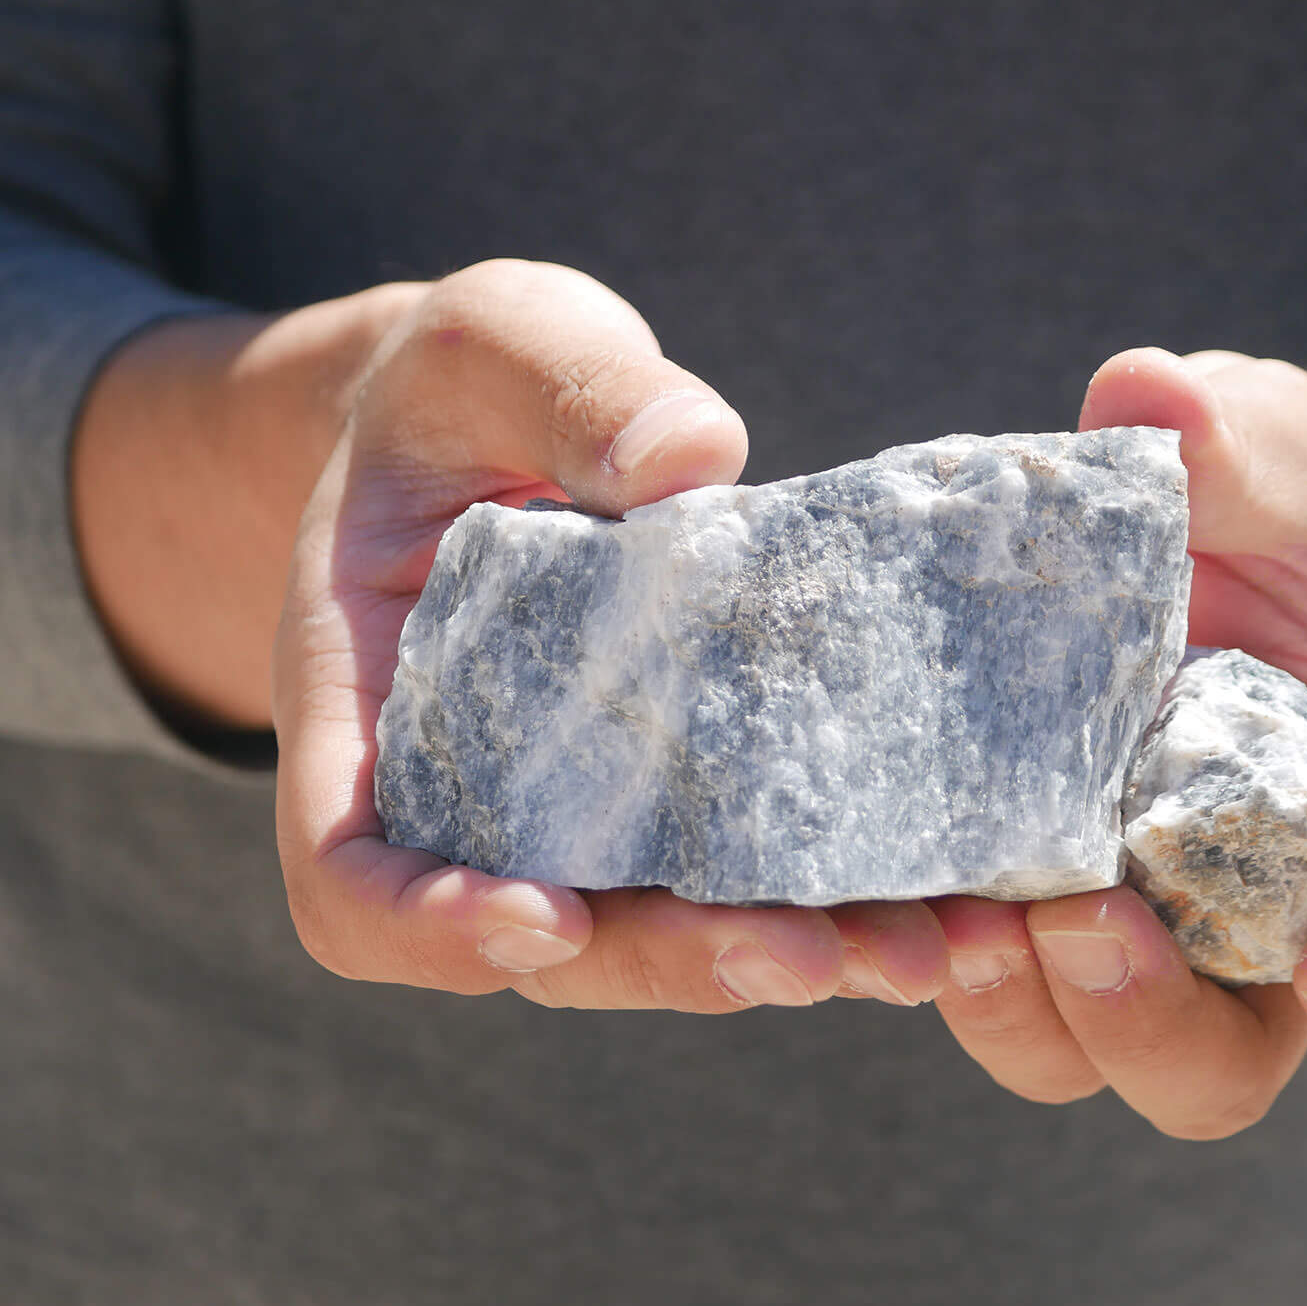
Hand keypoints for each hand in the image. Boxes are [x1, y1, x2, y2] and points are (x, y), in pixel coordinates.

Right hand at [274, 259, 954, 1009]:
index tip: (545, 917)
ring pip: (657, 936)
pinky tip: (957, 903)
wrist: (494, 429)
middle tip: (806, 959)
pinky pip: (735, 882)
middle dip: (670, 960)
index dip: (428, 925)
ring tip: (924, 949)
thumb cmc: (465, 388)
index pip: (349, 874)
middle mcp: (463, 794)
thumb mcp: (493, 345)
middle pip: (541, 941)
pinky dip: (839, 906)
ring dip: (785, 959)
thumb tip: (695, 459)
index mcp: (365, 707)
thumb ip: (567, 387)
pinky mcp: (669, 800)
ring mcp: (571, 814)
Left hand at [928, 348, 1306, 1137]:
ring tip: (955, 922)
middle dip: (1149, 1021)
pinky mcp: (1003, 895)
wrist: (1189, 543)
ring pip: (1069, 1045)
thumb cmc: (1274, 515)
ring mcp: (1122, 926)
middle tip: (1081, 923)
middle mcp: (1251, 921)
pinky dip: (919, 948)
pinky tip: (863, 884)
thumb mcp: (1278, 462)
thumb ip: (1239, 444)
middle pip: (1219, 1064)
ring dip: (1014, 1008)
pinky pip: (963, 968)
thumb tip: (1147, 398)